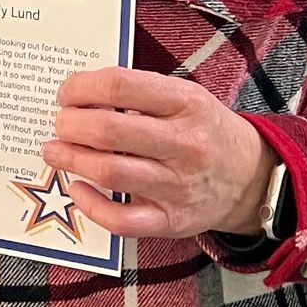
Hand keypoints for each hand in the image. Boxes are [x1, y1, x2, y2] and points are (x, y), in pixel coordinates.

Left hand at [43, 67, 272, 243]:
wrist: (251, 178)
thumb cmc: (205, 131)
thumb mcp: (186, 97)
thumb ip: (140, 93)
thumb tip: (80, 95)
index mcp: (187, 103)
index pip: (120, 85)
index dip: (81, 87)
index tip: (66, 93)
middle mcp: (185, 144)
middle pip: (108, 130)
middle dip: (69, 124)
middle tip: (59, 123)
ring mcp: (179, 186)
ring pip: (109, 172)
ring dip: (71, 159)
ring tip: (55, 151)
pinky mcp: (172, 221)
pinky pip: (121, 219)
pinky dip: (91, 205)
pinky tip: (78, 188)